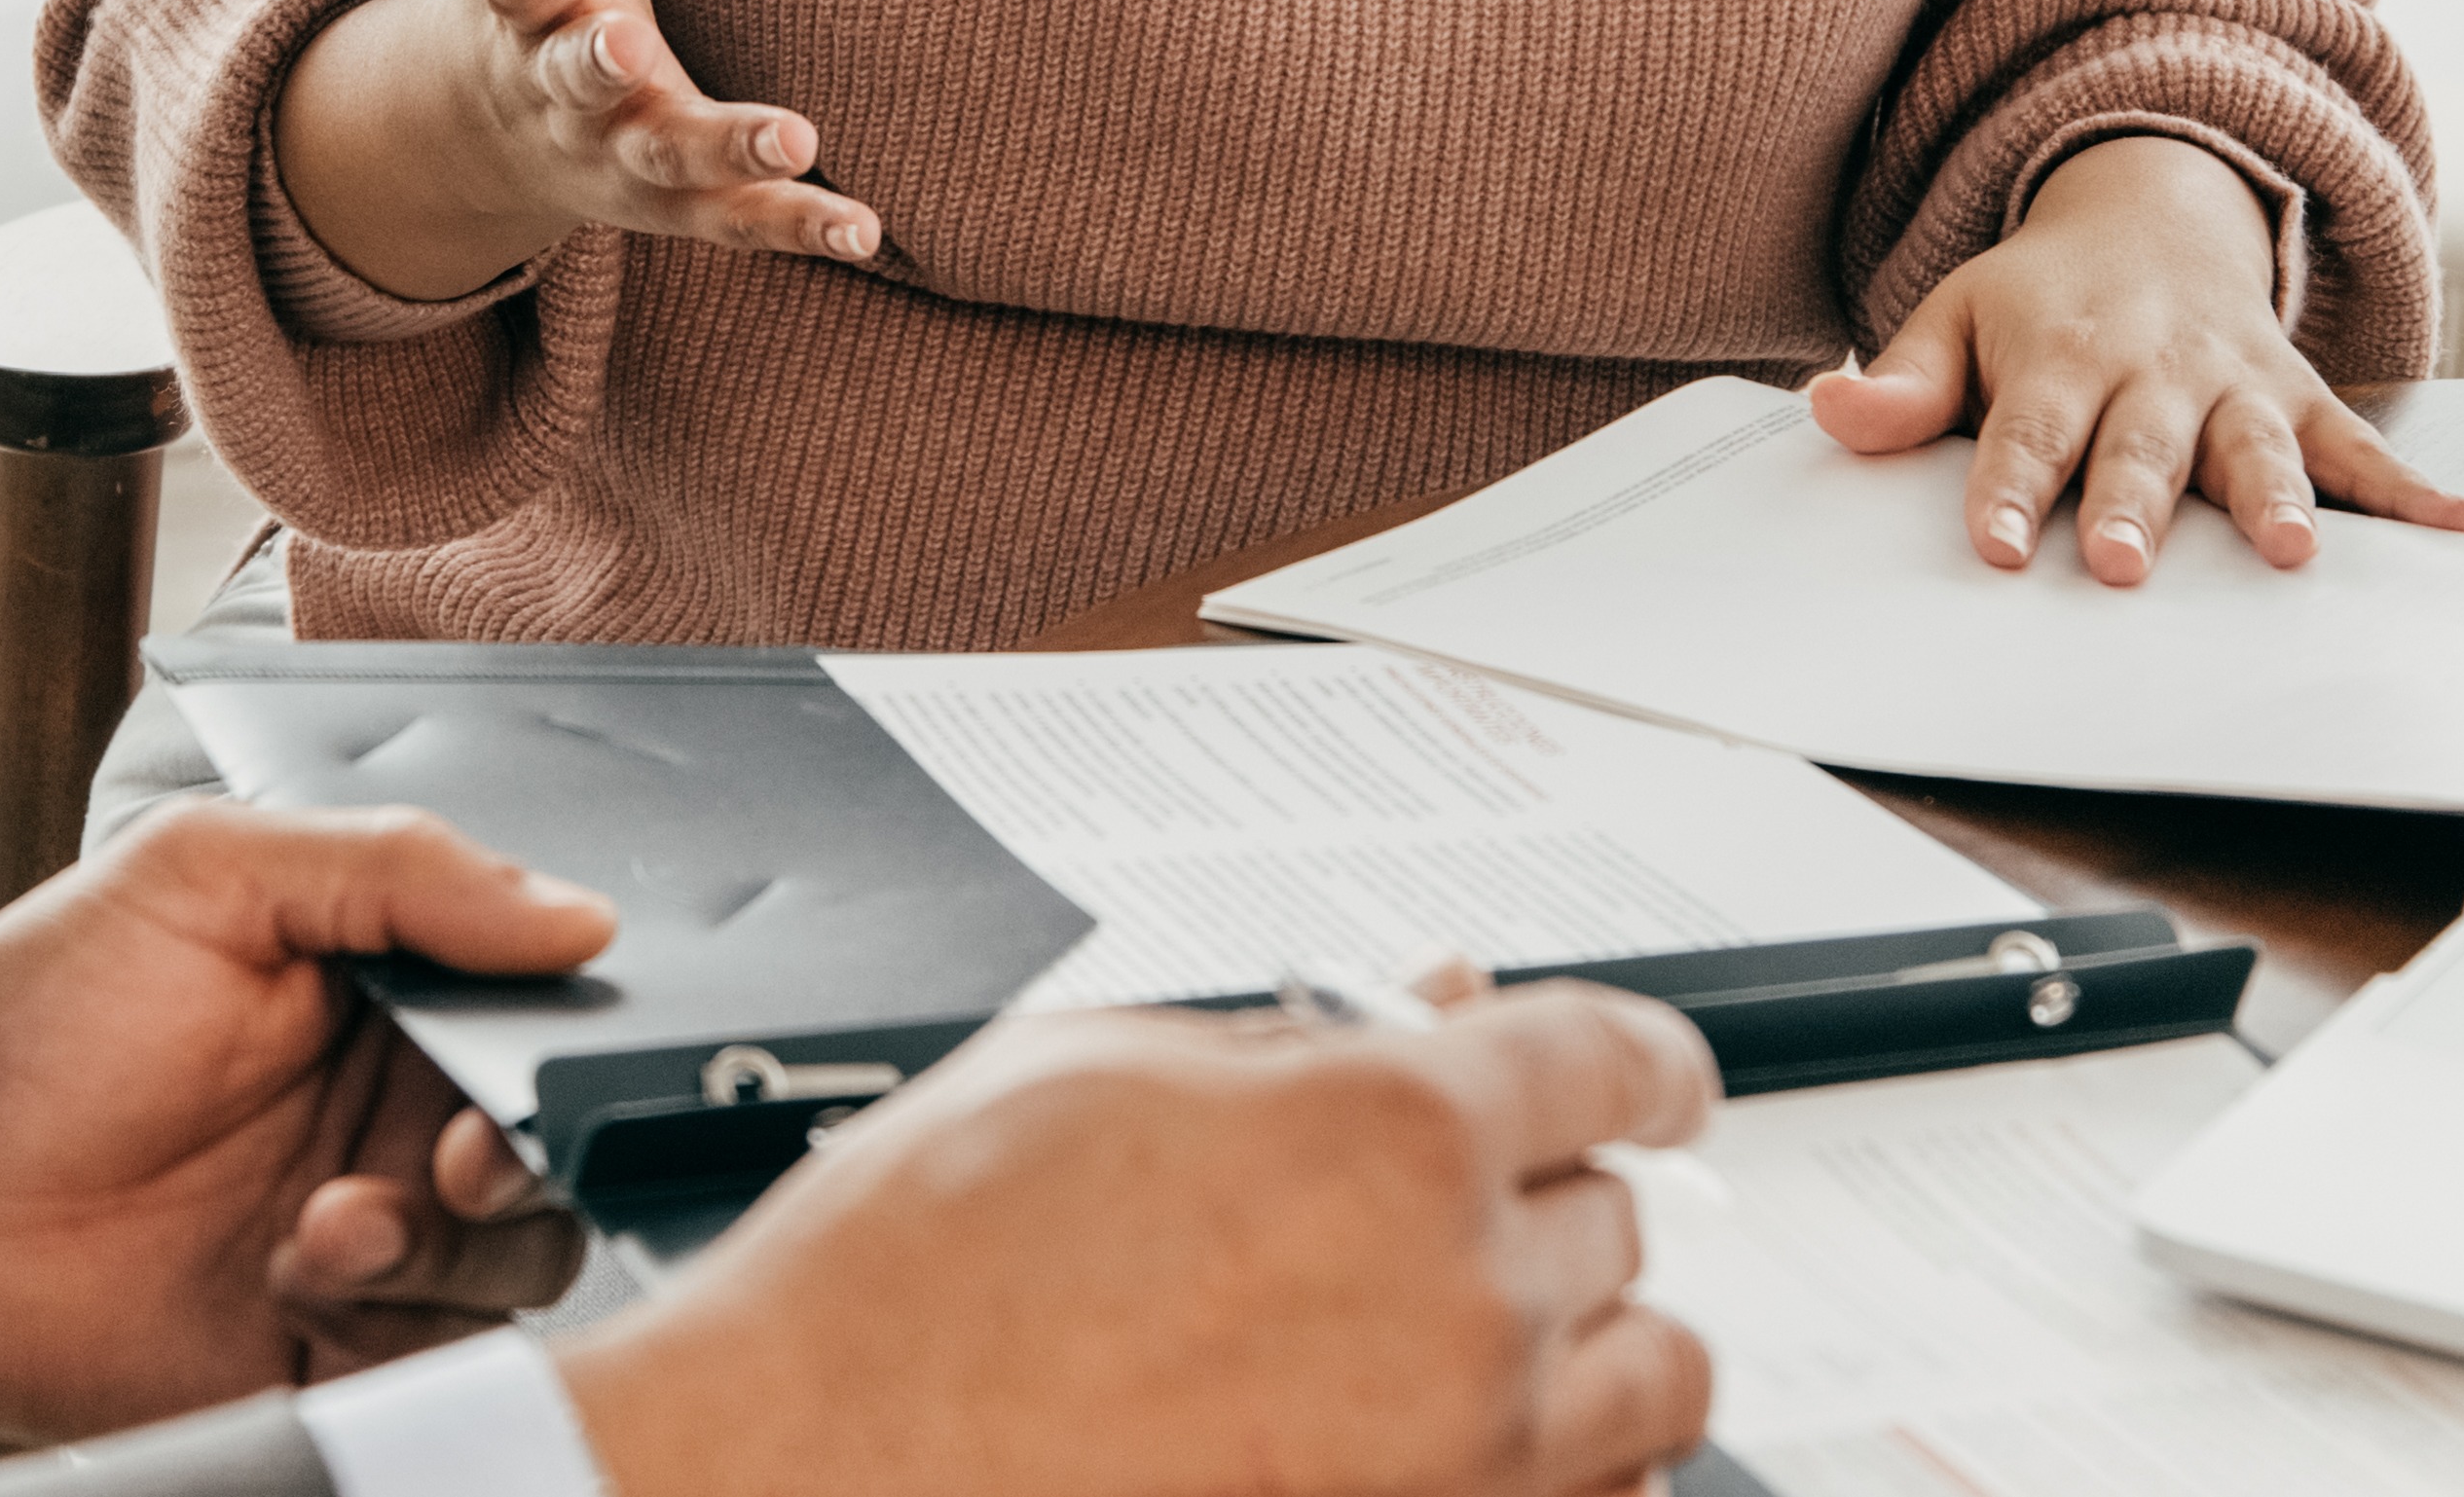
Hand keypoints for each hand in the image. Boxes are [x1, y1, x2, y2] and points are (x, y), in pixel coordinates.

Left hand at [0, 804, 608, 1467]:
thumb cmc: (20, 1033)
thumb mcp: (197, 877)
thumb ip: (394, 869)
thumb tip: (575, 914)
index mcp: (384, 987)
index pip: (537, 1004)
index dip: (558, 1041)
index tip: (530, 1067)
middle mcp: (394, 1111)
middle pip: (551, 1145)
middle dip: (519, 1163)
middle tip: (445, 1166)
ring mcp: (375, 1237)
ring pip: (522, 1261)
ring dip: (445, 1253)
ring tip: (319, 1234)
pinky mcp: (343, 1350)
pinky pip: (452, 1361)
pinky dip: (402, 1332)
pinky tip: (293, 1287)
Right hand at [265, 0, 881, 300]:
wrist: (505, 132)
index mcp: (521, 9)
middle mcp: (565, 93)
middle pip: (578, 82)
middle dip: (597, 65)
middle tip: (626, 41)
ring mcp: (626, 154)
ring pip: (669, 160)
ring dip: (727, 148)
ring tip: (796, 135)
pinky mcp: (687, 200)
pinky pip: (742, 221)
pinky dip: (798, 225)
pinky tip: (865, 228)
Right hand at [554, 983, 1722, 1496]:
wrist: (808, 1483)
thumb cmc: (910, 1297)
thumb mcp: (1099, 1074)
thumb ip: (1296, 1047)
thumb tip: (1425, 1014)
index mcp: (1391, 1133)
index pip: (1618, 1061)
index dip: (1639, 1061)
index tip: (1644, 1081)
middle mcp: (1462, 1307)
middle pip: (1623, 1226)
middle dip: (1544, 1202)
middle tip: (1436, 1213)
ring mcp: (1463, 1474)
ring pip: (1655, 1389)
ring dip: (1590, 1351)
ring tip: (1482, 1340)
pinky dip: (1560, 1478)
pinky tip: (1462, 1450)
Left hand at [1809, 131, 2463, 582]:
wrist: (2154, 212)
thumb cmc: (2043, 296)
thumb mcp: (1958, 316)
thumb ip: (1904, 382)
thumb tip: (1826, 412)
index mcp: (2057, 356)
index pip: (2024, 435)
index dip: (2005, 489)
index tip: (1991, 545)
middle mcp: (2151, 372)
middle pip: (2139, 449)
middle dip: (2134, 504)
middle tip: (2122, 563)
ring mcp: (2232, 385)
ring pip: (2256, 446)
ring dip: (2274, 497)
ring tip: (2290, 552)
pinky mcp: (2295, 398)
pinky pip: (2358, 445)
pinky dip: (2411, 488)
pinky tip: (2461, 524)